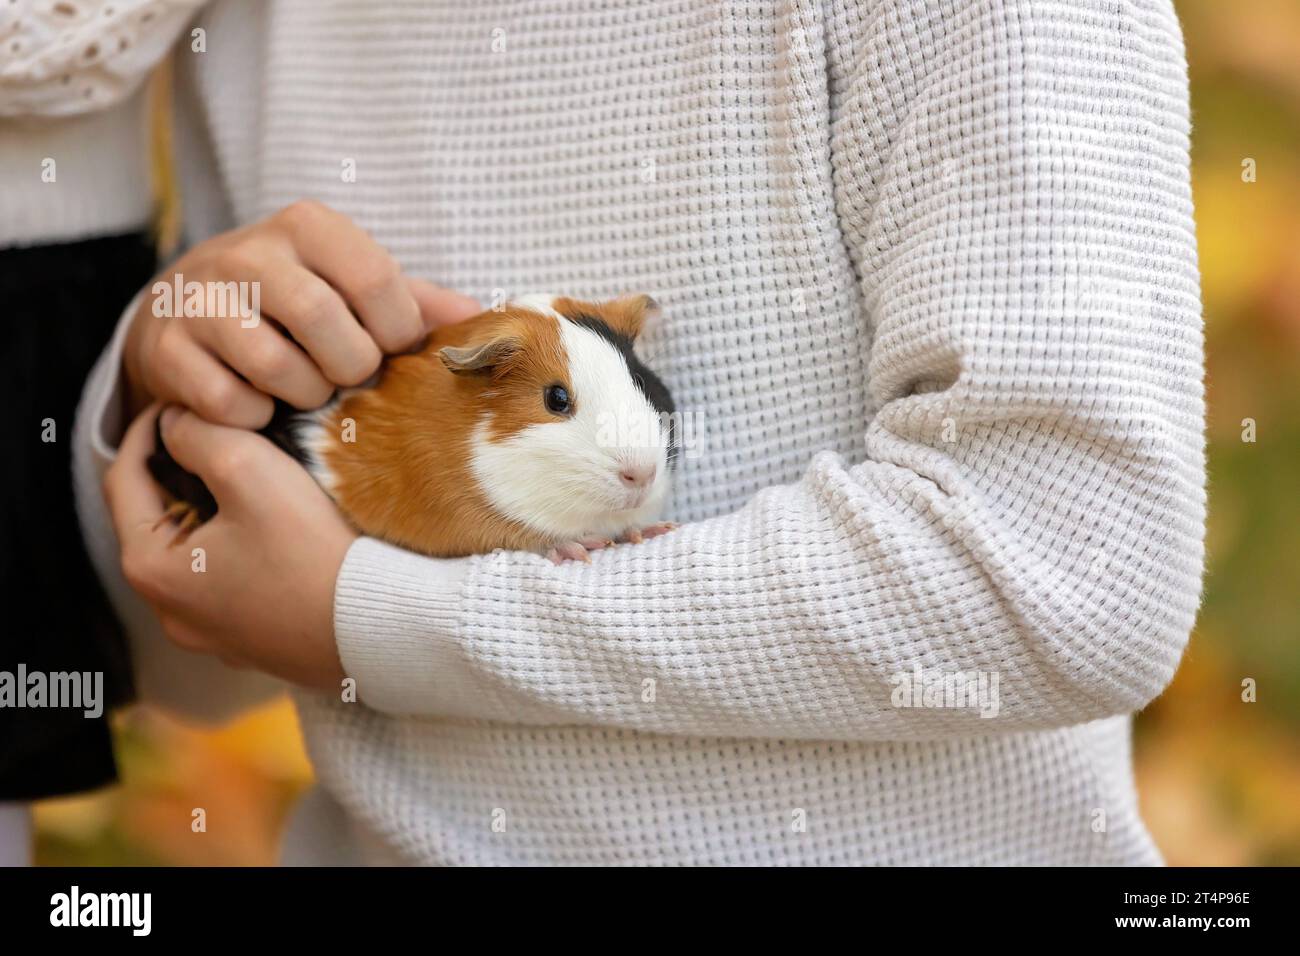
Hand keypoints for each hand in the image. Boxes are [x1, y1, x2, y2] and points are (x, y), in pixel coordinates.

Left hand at [104, 404, 357, 689]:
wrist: (383, 627)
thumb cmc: (315, 551)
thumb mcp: (252, 470)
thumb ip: (200, 434)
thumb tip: (178, 424)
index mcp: (152, 569)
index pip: (123, 478)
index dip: (147, 429)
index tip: (179, 401)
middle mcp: (171, 612)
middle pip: (160, 519)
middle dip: (183, 472)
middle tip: (218, 434)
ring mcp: (213, 635)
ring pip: (197, 555)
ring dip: (214, 513)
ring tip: (252, 479)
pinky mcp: (255, 645)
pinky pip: (233, 585)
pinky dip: (243, 552)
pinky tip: (280, 535)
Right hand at [123, 199, 480, 425]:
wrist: (188, 308)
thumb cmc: (297, 301)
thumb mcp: (354, 287)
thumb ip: (418, 303)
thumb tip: (482, 321)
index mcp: (309, 226)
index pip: (378, 280)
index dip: (397, 330)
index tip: (391, 347)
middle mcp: (248, 252)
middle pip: (324, 323)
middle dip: (350, 367)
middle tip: (348, 375)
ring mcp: (199, 298)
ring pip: (275, 367)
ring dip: (305, 395)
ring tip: (306, 387)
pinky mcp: (165, 348)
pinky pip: (230, 403)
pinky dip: (256, 417)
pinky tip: (259, 402)